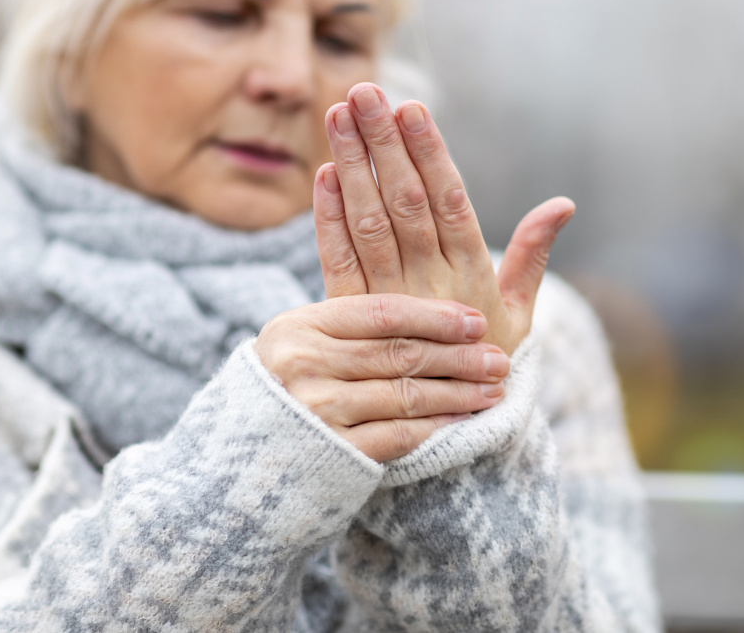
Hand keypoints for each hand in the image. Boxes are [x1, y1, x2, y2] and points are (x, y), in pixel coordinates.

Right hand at [254, 294, 510, 461]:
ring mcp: (317, 411)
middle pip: (399, 353)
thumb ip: (346, 320)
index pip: (380, 313)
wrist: (245, 462)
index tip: (475, 320)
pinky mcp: (333, 452)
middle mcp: (304, 365)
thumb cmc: (284, 391)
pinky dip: (437, 426)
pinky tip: (463, 420)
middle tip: (498, 356)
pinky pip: (399, 434)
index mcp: (298, 327)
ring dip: (457, 392)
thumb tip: (416, 280)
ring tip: (492, 388)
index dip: (434, 315)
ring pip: (406, 394)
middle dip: (457, 355)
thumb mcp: (298, 342)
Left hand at [316, 82, 574, 355]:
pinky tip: (322, 176)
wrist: (448, 438)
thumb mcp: (519, 314)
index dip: (429, 155)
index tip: (412, 109)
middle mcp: (429, 286)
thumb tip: (563, 204)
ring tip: (338, 114)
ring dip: (352, 167)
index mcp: (472, 278)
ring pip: (368, 225)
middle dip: (383, 144)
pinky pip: (337, 263)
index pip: (449, 203)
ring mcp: (387, 302)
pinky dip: (327, 219)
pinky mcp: (350, 318)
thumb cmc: (487, 363)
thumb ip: (533, 255)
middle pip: (404, 204)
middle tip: (364, 93)